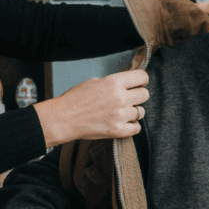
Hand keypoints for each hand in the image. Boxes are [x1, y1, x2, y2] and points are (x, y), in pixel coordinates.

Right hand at [35, 68, 149, 146]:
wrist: (63, 118)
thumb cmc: (75, 99)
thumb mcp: (95, 82)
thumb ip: (114, 83)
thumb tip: (128, 84)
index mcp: (114, 82)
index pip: (142, 77)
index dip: (142, 80)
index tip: (139, 83)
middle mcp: (120, 98)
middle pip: (145, 94)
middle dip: (138, 96)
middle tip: (129, 98)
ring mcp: (120, 115)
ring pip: (141, 112)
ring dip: (133, 112)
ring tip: (121, 112)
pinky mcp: (118, 130)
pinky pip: (137, 128)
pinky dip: (132, 125)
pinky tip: (123, 122)